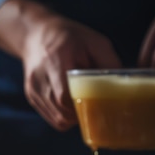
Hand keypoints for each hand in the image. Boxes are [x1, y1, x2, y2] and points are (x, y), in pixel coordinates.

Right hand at [0, 0, 121, 130]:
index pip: (64, 96)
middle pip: (61, 112)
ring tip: (84, 107)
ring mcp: (33, 89)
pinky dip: (64, 116)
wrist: (35, 36)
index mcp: (55, 59)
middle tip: (96, 109)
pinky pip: (51, 117)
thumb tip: (123, 84)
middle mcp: (40, 77)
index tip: (98, 105)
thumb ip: (108, 61)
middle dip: (80, 116)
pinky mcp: (31, 96)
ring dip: (73, 118)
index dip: (82, 107)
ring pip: (56, 118)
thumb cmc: (68, 37)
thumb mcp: (94, 41)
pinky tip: (72, 105)